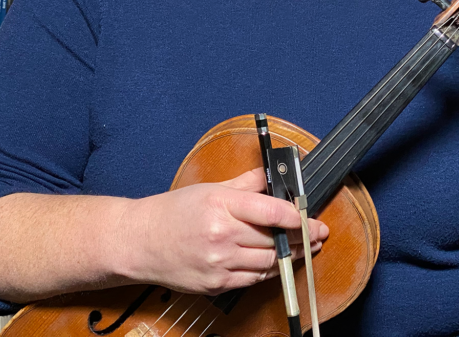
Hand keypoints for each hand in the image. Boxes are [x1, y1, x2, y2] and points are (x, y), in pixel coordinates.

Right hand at [118, 168, 328, 294]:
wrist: (140, 242)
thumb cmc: (173, 212)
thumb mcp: (209, 188)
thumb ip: (246, 182)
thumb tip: (273, 174)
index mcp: (220, 205)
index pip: (271, 212)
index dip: (297, 217)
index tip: (313, 219)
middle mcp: (221, 235)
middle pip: (273, 239)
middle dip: (301, 238)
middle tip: (318, 233)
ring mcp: (219, 263)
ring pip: (268, 262)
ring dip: (291, 257)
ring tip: (306, 248)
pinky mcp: (215, 284)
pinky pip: (253, 279)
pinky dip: (269, 270)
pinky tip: (279, 262)